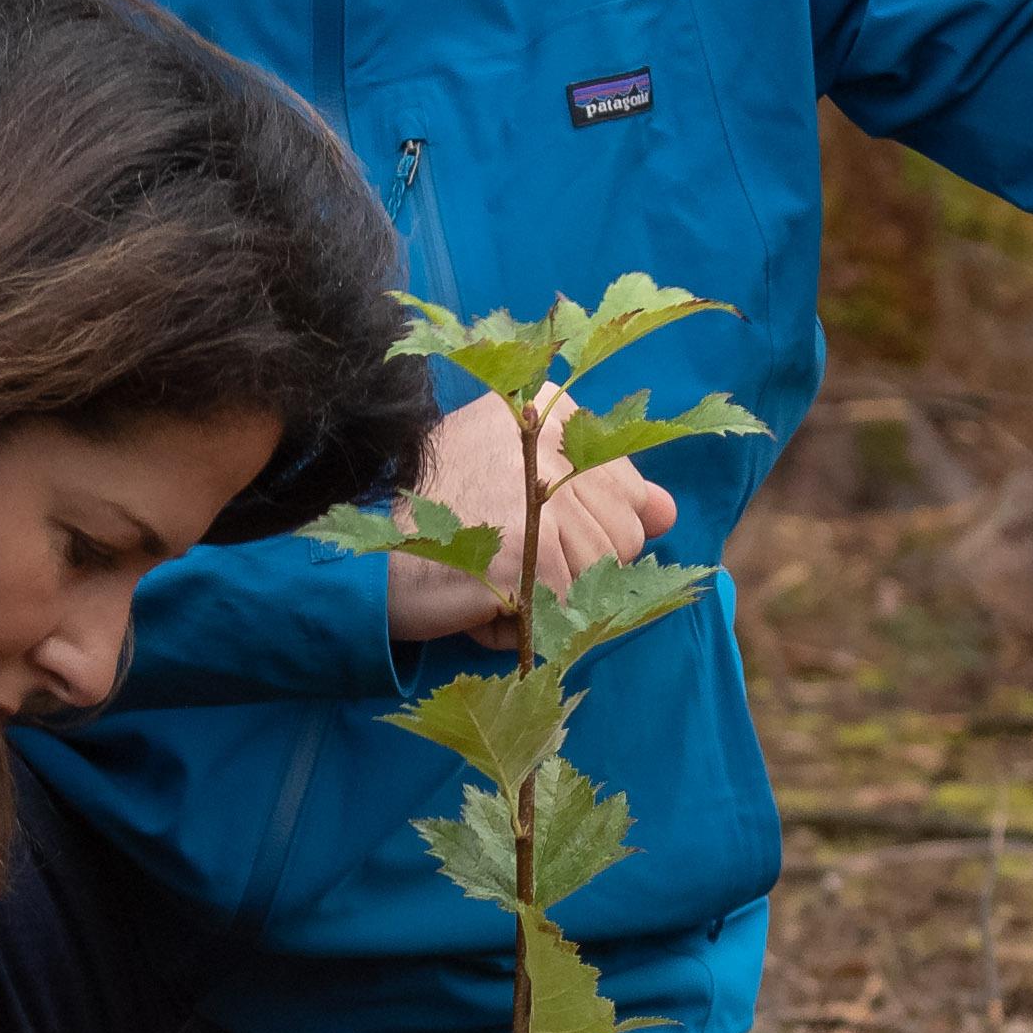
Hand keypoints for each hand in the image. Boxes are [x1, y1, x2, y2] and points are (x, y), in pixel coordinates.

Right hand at [380, 380, 683, 648]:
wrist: (364, 560)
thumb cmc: (442, 524)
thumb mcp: (521, 488)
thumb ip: (601, 491)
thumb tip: (668, 513)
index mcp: (551, 405)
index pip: (631, 494)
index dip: (584, 531)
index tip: (520, 525)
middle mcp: (551, 434)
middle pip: (625, 538)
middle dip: (572, 569)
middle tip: (498, 554)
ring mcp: (542, 489)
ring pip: (601, 577)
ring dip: (547, 600)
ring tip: (486, 576)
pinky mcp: (530, 545)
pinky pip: (567, 611)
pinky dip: (523, 627)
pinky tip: (477, 601)